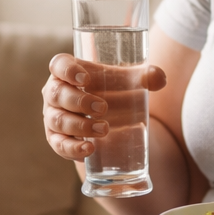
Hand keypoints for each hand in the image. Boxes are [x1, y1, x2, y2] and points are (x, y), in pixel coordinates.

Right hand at [41, 53, 165, 161]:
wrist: (107, 116)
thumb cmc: (111, 90)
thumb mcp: (127, 81)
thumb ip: (145, 77)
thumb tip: (159, 78)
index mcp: (67, 71)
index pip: (58, 65)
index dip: (67, 70)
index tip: (85, 79)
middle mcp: (55, 93)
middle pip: (56, 94)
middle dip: (78, 101)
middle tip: (103, 108)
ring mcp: (53, 116)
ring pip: (57, 120)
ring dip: (79, 125)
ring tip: (104, 130)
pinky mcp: (56, 139)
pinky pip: (59, 144)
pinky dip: (72, 148)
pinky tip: (89, 149)